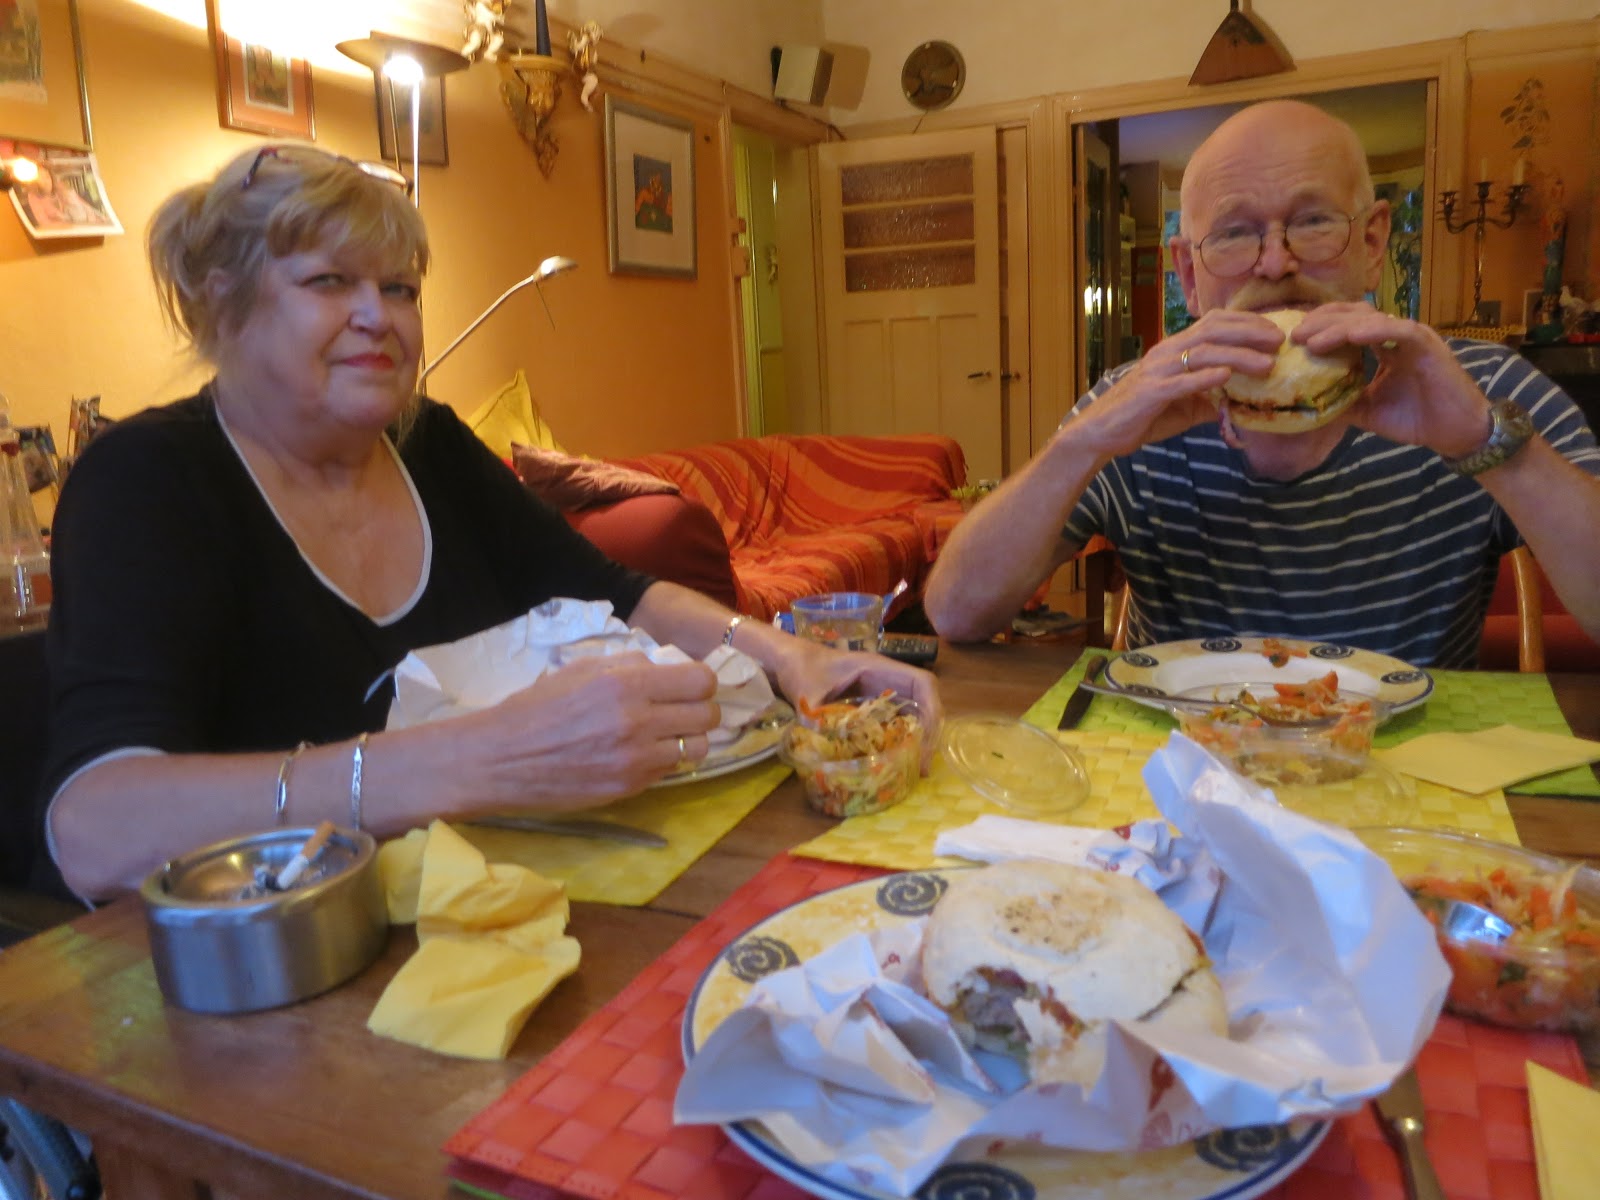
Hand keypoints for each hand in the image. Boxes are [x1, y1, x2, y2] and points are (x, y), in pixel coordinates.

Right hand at [470, 652, 719, 806]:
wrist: (500, 759)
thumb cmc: (536, 708)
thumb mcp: (580, 669)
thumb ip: (628, 665)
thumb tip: (664, 666)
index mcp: (625, 684)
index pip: (700, 682)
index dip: (699, 682)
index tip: (688, 685)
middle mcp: (637, 722)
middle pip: (708, 717)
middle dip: (700, 711)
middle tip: (680, 710)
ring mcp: (635, 760)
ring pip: (698, 749)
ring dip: (687, 740)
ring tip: (664, 735)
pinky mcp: (628, 788)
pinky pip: (669, 771)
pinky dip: (663, 761)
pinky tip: (640, 753)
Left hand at [772, 641, 942, 767]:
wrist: (788, 660)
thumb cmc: (800, 668)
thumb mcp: (807, 693)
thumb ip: (817, 719)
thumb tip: (825, 752)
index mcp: (878, 668)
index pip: (922, 683)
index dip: (931, 710)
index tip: (926, 740)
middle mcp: (886, 678)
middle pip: (924, 700)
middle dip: (929, 731)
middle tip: (922, 765)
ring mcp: (881, 690)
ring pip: (914, 711)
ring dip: (918, 736)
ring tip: (914, 767)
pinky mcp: (872, 703)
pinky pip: (896, 718)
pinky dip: (901, 737)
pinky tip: (895, 758)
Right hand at [1070, 309, 1284, 458]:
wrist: (1100, 433)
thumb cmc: (1141, 417)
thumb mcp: (1183, 407)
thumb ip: (1210, 400)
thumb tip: (1244, 404)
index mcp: (1174, 349)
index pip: (1213, 323)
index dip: (1245, 322)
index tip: (1274, 332)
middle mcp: (1166, 352)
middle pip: (1213, 330)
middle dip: (1250, 333)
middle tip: (1279, 341)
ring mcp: (1157, 371)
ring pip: (1203, 353)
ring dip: (1239, 356)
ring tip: (1266, 365)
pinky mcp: (1149, 393)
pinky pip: (1181, 382)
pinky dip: (1205, 377)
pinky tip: (1226, 377)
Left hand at [1293, 303, 1492, 457]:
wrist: (1454, 433)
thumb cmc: (1416, 419)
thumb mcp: (1368, 410)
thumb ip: (1341, 400)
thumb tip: (1305, 403)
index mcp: (1382, 346)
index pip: (1347, 325)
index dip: (1320, 326)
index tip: (1293, 339)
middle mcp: (1395, 335)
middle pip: (1353, 315)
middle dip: (1322, 322)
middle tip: (1294, 335)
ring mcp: (1411, 336)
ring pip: (1370, 319)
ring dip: (1338, 327)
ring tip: (1311, 339)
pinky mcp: (1427, 344)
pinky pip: (1397, 330)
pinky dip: (1373, 330)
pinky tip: (1350, 336)